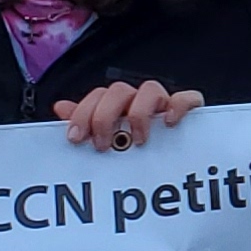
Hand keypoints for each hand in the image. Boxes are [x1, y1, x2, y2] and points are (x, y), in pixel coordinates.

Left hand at [55, 80, 200, 151]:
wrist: (181, 160)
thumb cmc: (139, 147)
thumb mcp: (109, 138)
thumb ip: (86, 123)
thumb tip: (60, 108)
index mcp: (118, 106)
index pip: (97, 96)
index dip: (82, 114)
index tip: (75, 138)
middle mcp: (139, 100)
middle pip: (118, 90)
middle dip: (105, 116)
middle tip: (103, 145)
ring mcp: (164, 103)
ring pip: (150, 89)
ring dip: (138, 113)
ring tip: (137, 140)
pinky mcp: (190, 110)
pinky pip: (187, 98)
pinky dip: (177, 106)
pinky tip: (168, 123)